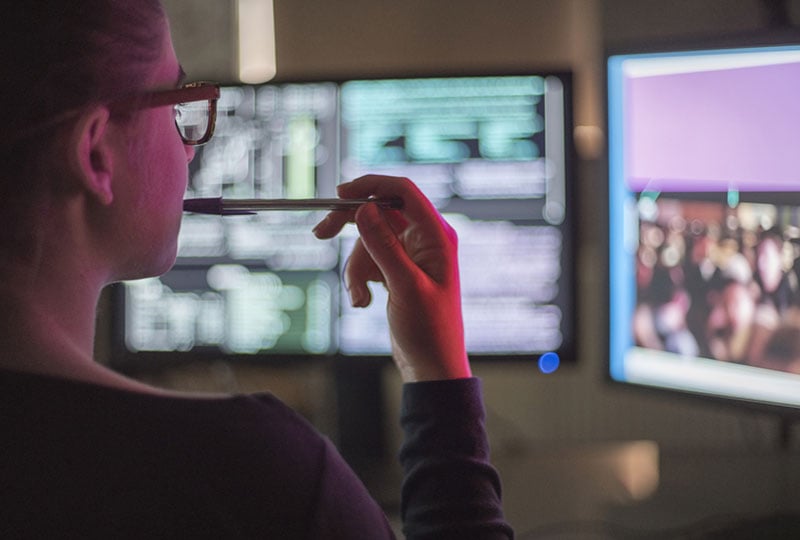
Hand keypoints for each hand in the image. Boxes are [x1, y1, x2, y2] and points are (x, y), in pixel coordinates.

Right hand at [313, 175, 470, 381]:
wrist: (430, 365)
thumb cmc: (429, 330)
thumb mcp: (404, 286)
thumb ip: (384, 246)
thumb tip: (364, 209)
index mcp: (436, 235)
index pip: (403, 191)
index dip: (371, 186)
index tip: (339, 195)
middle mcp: (424, 239)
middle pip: (379, 212)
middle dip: (350, 227)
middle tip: (320, 233)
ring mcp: (410, 255)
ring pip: (368, 241)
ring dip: (355, 267)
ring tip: (360, 298)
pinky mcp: (396, 270)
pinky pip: (368, 260)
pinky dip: (359, 278)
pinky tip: (363, 301)